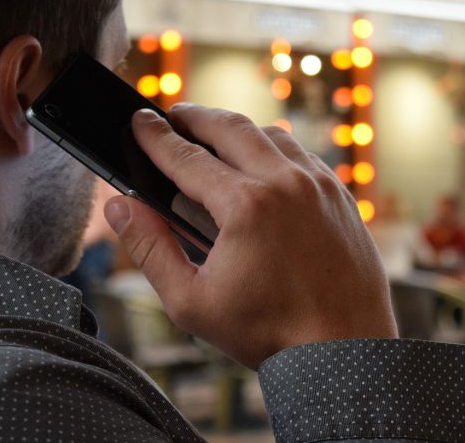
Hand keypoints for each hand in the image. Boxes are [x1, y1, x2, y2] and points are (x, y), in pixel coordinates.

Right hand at [104, 105, 396, 368]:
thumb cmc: (268, 332)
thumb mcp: (191, 301)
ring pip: (269, 134)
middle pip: (229, 128)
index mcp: (245, 206)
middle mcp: (285, 183)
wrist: (344, 350)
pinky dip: (272, 146)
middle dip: (194, 116)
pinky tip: (259, 158)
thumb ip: (150, 248)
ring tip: (211, 133)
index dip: (155, 137)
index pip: (186, 157)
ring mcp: (318, 184)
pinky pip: (300, 153)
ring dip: (235, 128)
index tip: (138, 120)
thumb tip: (120, 207)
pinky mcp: (339, 194)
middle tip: (172, 115)